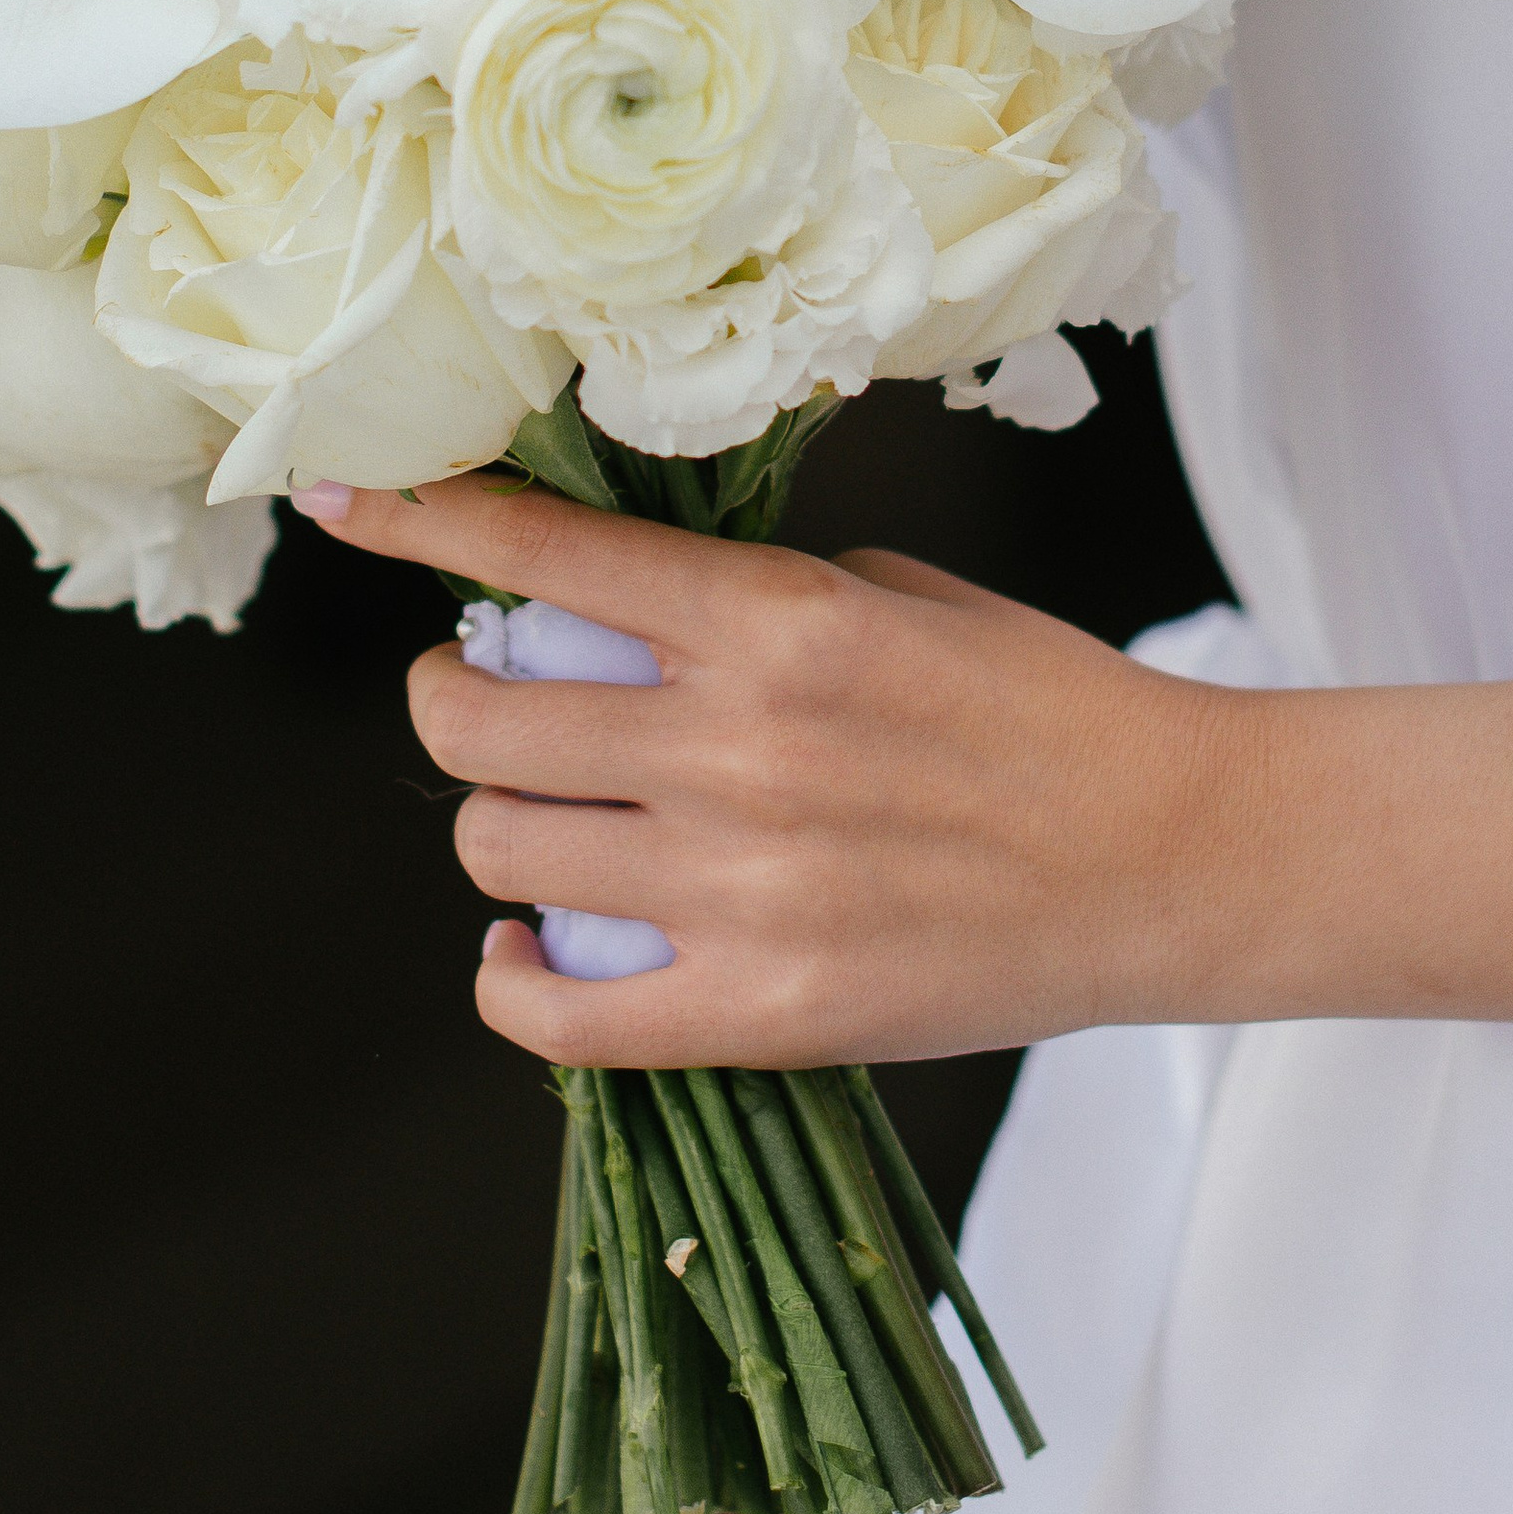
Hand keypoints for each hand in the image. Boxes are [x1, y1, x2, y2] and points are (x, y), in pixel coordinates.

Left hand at [304, 474, 1257, 1068]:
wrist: (1172, 855)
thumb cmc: (1044, 707)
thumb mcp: (897, 600)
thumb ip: (750, 601)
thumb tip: (612, 599)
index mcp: (777, 622)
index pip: (542, 553)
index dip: (418, 520)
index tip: (339, 499)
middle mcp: (738, 745)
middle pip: (480, 717)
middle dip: (454, 694)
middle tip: (490, 693)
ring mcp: (742, 885)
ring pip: (502, 851)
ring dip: (500, 826)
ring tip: (548, 822)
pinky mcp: (763, 1007)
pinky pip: (558, 1014)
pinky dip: (514, 983)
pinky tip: (535, 954)